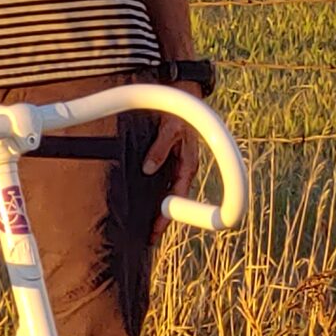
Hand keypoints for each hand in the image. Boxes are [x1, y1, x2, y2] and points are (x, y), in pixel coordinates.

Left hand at [143, 114, 201, 235]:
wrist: (186, 98)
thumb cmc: (179, 115)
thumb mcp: (170, 130)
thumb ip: (159, 149)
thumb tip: (148, 169)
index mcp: (188, 165)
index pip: (177, 198)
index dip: (167, 216)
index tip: (155, 231)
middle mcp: (185, 169)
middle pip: (174, 201)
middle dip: (164, 220)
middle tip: (150, 238)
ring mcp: (180, 166)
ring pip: (170, 194)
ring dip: (161, 208)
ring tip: (147, 225)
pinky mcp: (174, 161)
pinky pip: (167, 183)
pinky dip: (159, 194)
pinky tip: (148, 201)